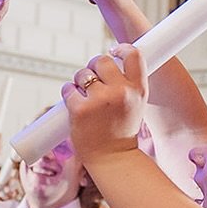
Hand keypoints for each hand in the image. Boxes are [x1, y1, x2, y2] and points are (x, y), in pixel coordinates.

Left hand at [61, 46, 145, 164]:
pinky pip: (68, 89)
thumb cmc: (122, 131)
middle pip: (102, 60)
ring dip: (79, 80)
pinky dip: (68, 93)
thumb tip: (112, 57)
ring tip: (85, 97)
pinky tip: (75, 104)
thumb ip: (128, 83)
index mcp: (138, 90)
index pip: (133, 55)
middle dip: (94, 66)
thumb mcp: (136, 105)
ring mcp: (100, 100)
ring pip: (82, 74)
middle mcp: (121, 93)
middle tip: (93, 80)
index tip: (113, 51)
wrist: (113, 159)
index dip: (121, 49)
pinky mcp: (80, 109)